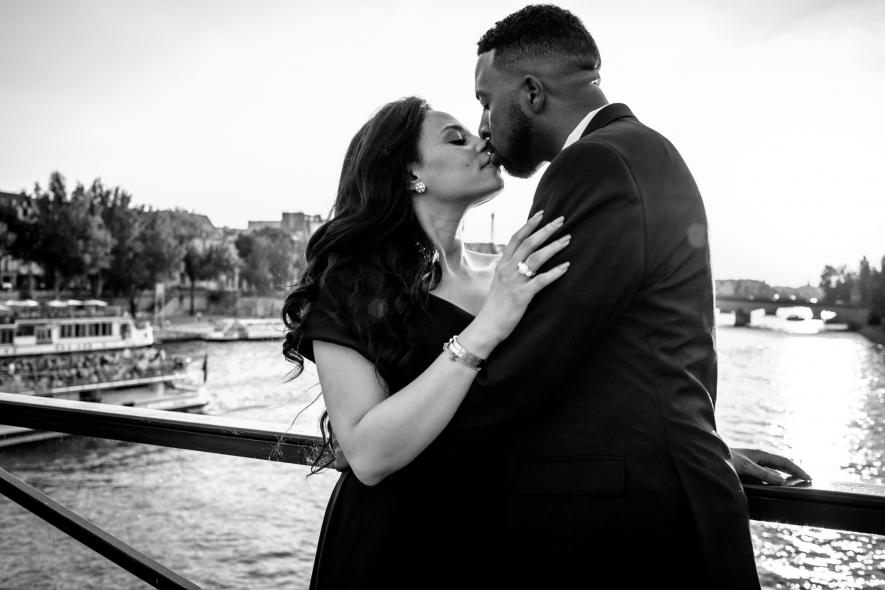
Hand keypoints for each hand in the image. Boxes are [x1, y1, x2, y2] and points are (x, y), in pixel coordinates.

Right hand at [462, 211, 569, 356]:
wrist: (487, 326)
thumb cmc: (496, 305)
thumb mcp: (499, 281)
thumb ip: (509, 268)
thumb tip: (522, 258)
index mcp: (502, 264)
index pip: (516, 238)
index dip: (529, 225)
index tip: (542, 214)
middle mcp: (507, 269)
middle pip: (528, 243)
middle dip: (545, 230)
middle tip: (561, 220)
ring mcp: (514, 282)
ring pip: (536, 258)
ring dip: (553, 247)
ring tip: (567, 239)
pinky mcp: (522, 295)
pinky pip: (541, 281)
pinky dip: (554, 273)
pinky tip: (566, 267)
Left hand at [731, 447, 811, 484]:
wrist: (710, 457)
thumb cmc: (727, 459)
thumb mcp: (746, 467)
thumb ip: (763, 473)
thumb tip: (782, 481)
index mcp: (760, 455)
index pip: (784, 462)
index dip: (797, 469)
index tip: (809, 477)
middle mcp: (758, 459)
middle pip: (781, 466)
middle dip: (794, 472)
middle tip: (808, 481)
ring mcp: (753, 464)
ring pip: (773, 471)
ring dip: (784, 477)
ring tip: (796, 485)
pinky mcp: (748, 471)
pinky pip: (765, 476)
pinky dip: (774, 480)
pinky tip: (776, 487)